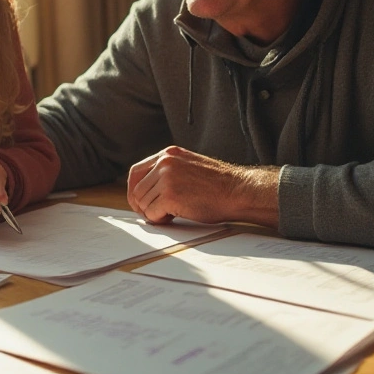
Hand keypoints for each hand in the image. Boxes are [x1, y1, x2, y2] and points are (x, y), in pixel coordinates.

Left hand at [127, 146, 279, 226]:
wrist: (239, 191)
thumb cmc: (218, 185)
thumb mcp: (189, 167)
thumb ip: (168, 172)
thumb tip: (147, 189)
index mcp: (168, 154)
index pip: (135, 172)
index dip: (134, 190)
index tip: (139, 202)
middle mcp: (165, 163)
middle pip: (136, 190)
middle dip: (143, 206)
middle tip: (156, 213)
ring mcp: (167, 178)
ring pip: (143, 203)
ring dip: (154, 213)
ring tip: (171, 213)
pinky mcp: (170, 195)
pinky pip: (151, 214)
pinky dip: (159, 220)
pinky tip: (174, 217)